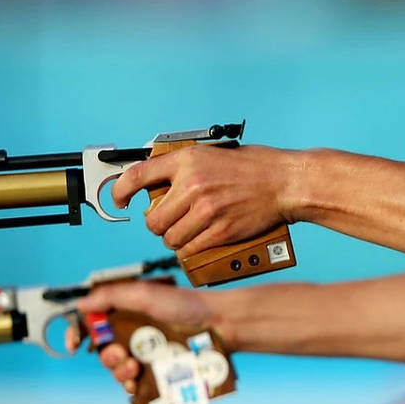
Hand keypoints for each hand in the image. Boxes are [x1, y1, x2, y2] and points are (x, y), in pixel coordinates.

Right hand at [75, 280, 216, 391]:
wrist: (218, 325)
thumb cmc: (185, 305)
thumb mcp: (144, 294)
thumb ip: (111, 297)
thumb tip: (80, 304)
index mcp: (125, 313)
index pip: (92, 325)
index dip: (79, 334)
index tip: (75, 344)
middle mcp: (132, 335)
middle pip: (103, 352)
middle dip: (106, 355)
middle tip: (120, 353)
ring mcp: (145, 356)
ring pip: (118, 371)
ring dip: (118, 371)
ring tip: (133, 365)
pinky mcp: (158, 372)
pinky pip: (136, 385)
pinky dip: (131, 385)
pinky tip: (136, 382)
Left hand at [112, 144, 294, 258]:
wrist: (285, 182)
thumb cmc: (254, 167)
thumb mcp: (212, 154)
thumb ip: (183, 167)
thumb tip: (157, 183)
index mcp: (187, 160)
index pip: (137, 175)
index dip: (120, 191)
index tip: (119, 200)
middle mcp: (192, 184)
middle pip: (153, 219)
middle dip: (157, 225)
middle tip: (167, 223)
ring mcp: (206, 210)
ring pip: (170, 237)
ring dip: (174, 239)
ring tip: (186, 233)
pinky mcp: (220, 230)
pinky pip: (190, 248)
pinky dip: (191, 249)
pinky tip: (198, 241)